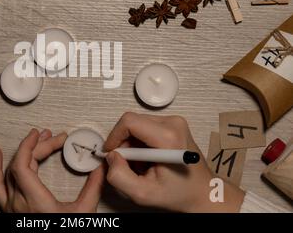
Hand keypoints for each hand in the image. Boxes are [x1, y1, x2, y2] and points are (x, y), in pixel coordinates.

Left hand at [0, 128, 104, 212]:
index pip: (23, 164)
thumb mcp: (82, 213)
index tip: (46, 135)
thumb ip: (92, 188)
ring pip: (6, 173)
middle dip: (37, 147)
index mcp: (33, 201)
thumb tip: (101, 168)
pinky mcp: (8, 211)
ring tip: (28, 138)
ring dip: (18, 153)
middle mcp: (16, 204)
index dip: (33, 145)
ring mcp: (9, 208)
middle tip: (54, 138)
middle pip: (20, 164)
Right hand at [103, 112, 244, 212]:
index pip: (129, 122)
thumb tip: (111, 157)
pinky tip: (147, 159)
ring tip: (140, 164)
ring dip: (131, 144)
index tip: (111, 153)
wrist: (203, 192)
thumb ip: (119, 176)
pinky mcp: (173, 124)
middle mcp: (173, 123)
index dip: (114, 136)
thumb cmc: (179, 193)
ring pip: (137, 124)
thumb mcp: (143, 193)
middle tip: (128, 164)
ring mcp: (174, 122)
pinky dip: (140, 143)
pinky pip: (145, 126)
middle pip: (132, 122)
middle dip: (123, 143)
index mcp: (168, 137)